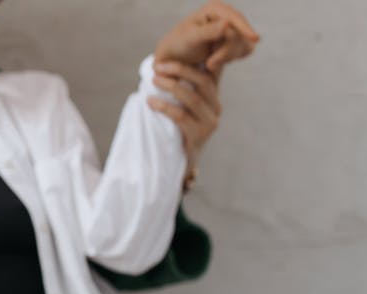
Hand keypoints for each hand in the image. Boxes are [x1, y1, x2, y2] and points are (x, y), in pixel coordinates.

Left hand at [147, 62, 221, 182]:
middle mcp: (216, 109)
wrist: (182, 164)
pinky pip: (181, 117)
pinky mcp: (199, 136)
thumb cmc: (180, 132)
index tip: (172, 55)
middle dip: (180, 70)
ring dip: (171, 86)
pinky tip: (150, 102)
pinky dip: (165, 107)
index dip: (194, 61)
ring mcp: (210, 124)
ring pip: (192, 98)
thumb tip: (166, 67)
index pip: (210, 73)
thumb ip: (183, 90)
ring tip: (153, 80)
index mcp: (214, 99)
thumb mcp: (186, 109)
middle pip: (203, 82)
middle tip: (159, 66)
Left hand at [155, 0, 259, 73]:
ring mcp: (231, 27)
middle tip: (209, 65)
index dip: (245, 28)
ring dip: (228, 57)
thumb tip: (227, 23)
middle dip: (227, 51)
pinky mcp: (234, 40)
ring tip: (208, 63)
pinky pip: (244, 50)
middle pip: (241, 32)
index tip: (255, 39)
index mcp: (214, 8)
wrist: (174, 57)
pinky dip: (231, 58)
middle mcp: (225, 15)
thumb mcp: (190, 39)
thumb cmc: (177, 45)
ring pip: (244, 42)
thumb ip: (207, 32)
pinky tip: (216, 61)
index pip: (235, 18)